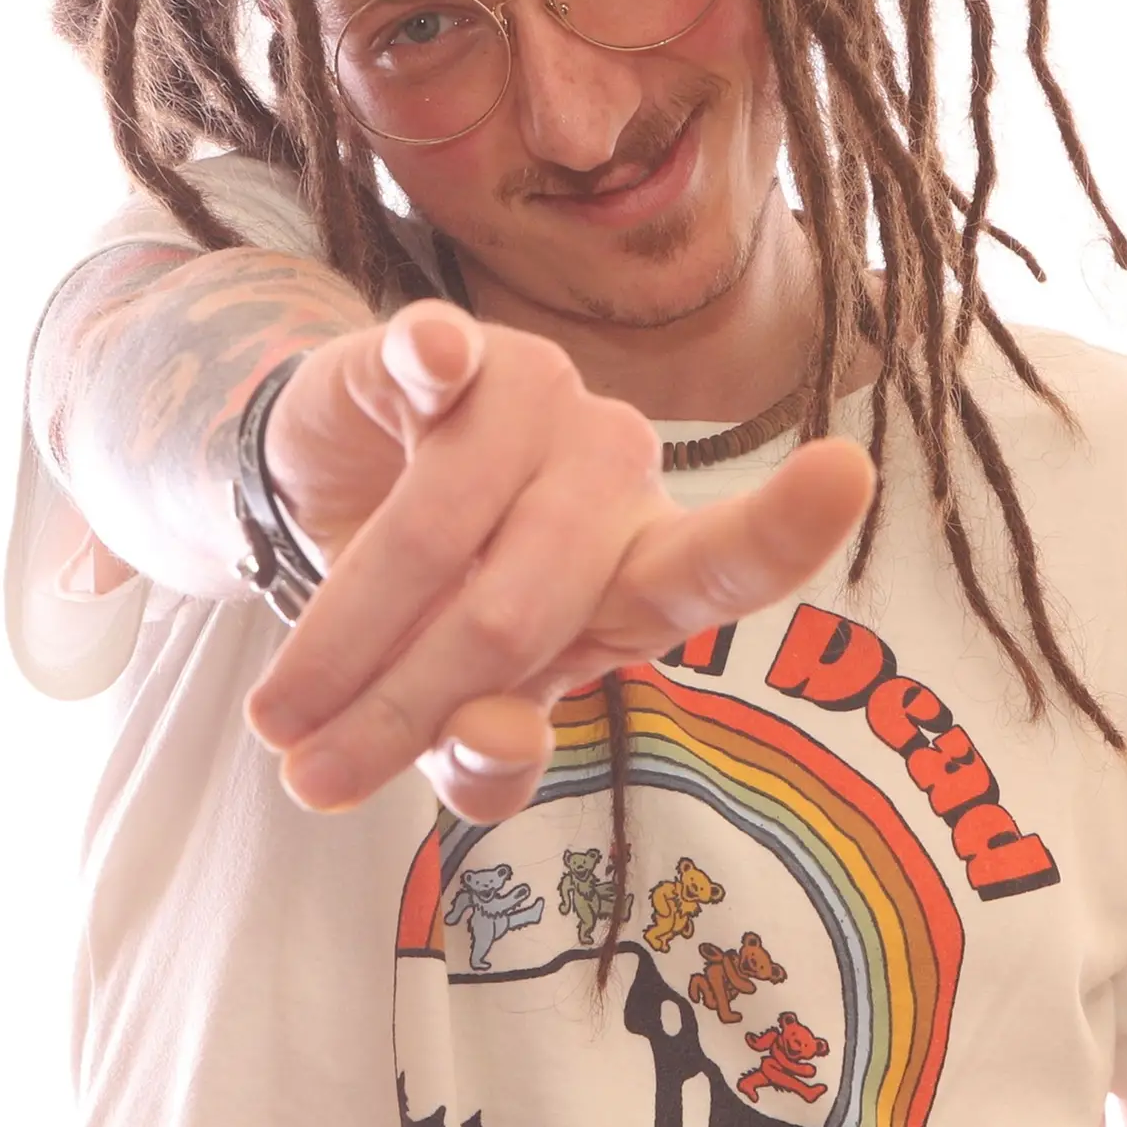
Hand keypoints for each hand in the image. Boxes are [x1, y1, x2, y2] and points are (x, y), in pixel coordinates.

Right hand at [241, 300, 874, 823]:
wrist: (324, 504)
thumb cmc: (429, 618)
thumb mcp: (459, 720)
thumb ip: (489, 759)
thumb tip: (492, 737)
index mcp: (644, 567)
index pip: (728, 562)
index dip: (786, 526)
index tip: (846, 474)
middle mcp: (610, 468)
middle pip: (515, 611)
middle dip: (401, 709)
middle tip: (315, 781)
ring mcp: (530, 395)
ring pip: (440, 530)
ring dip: (342, 640)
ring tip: (279, 720)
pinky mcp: (440, 346)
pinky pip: (433, 361)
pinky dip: (425, 369)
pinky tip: (429, 370)